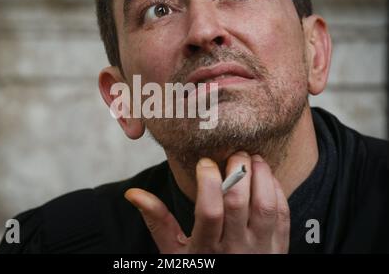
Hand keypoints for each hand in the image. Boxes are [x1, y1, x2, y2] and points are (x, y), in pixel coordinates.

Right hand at [124, 152, 289, 252]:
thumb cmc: (199, 267)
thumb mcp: (173, 250)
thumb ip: (157, 220)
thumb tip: (133, 193)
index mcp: (205, 248)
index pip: (209, 211)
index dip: (208, 182)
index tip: (205, 162)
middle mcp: (235, 249)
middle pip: (238, 204)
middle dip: (237, 171)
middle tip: (234, 153)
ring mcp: (260, 249)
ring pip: (265, 206)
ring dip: (261, 176)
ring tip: (252, 159)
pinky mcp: (278, 247)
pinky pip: (283, 214)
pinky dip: (277, 189)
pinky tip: (266, 177)